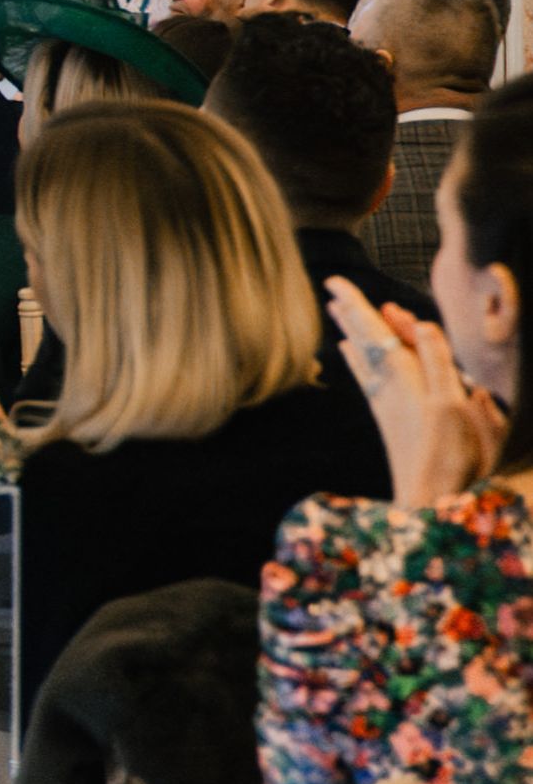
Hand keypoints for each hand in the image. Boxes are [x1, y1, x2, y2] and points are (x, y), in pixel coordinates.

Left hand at [328, 278, 503, 505]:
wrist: (430, 500)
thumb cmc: (449, 454)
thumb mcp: (451, 403)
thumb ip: (437, 360)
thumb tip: (417, 323)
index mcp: (403, 376)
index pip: (375, 330)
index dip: (358, 305)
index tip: (335, 282)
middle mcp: (387, 384)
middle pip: (366, 339)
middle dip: (351, 312)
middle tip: (331, 287)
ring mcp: (385, 400)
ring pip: (365, 355)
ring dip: (353, 330)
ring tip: (337, 311)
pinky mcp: (388, 416)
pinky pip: (368, 374)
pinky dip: (358, 357)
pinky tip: (349, 351)